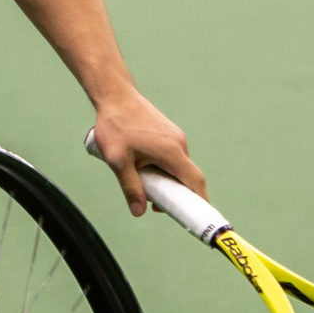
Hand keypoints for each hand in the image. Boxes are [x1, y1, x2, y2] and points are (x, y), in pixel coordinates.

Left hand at [87, 94, 205, 217]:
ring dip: (167, 180)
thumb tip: (139, 212)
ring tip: (144, 185)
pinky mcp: (168, 133)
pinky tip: (144, 169)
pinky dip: (164, 168)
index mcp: (172, 151)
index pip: (195, 181)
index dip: (199, 201)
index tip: (196, 216)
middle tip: (156, 205)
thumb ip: (130, 187)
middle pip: (187, 177)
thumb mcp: (118, 160)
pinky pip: (173, 157)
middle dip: (176, 195)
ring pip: (178, 167)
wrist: (114, 95)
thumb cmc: (115, 124)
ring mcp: (175, 137)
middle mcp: (179, 143)